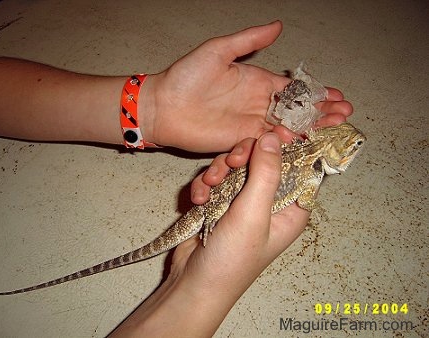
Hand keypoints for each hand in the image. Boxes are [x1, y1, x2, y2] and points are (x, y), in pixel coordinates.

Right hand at [112, 131, 308, 336]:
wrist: (192, 283)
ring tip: (208, 188)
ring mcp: (243, 202)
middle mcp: (270, 202)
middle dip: (242, 160)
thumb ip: (266, 173)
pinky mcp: (221, 203)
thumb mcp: (253, 213)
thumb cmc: (232, 257)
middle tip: (230, 163)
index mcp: (291, 208)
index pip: (298, 167)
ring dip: (218, 173)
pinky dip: (205, 186)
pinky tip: (198, 200)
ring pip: (235, 167)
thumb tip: (274, 136)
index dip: (284, 148)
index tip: (267, 135)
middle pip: (262, 161)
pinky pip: (216, 180)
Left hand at [138, 21, 352, 151]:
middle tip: (344, 112)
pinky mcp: (240, 140)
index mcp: (256, 81)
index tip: (336, 94)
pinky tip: (305, 138)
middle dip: (321, 110)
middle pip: (296, 109)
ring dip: (311, 126)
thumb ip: (250, 40)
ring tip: (335, 125)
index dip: (315, 92)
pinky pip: (268, 141)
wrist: (165, 106)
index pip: (292, 88)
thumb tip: (278, 25)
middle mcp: (257, 103)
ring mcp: (250, 123)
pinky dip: (287, 140)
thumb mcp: (219, 50)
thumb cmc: (187, 76)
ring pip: (287, 126)